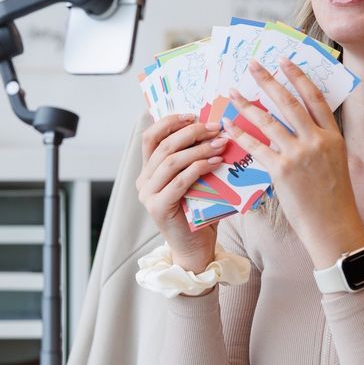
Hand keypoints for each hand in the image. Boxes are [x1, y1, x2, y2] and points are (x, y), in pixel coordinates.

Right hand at [135, 113, 226, 270]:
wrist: (196, 249)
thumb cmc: (198, 213)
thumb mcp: (194, 180)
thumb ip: (194, 160)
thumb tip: (215, 131)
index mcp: (148, 171)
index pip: (151, 137)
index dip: (169, 122)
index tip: (193, 115)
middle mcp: (143, 181)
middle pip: (163, 146)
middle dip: (191, 132)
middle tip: (215, 127)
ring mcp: (148, 195)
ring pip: (171, 161)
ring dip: (199, 149)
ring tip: (220, 143)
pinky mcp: (159, 208)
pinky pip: (179, 181)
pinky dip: (199, 168)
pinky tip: (216, 163)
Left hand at [226, 59, 363, 267]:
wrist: (333, 226)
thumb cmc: (333, 197)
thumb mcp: (334, 162)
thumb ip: (319, 141)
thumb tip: (297, 124)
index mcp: (332, 136)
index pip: (314, 98)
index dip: (298, 77)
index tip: (285, 62)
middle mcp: (317, 140)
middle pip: (289, 102)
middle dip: (269, 81)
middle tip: (253, 65)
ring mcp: (299, 155)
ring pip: (268, 121)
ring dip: (247, 105)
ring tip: (232, 93)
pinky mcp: (282, 170)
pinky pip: (257, 147)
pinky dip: (241, 135)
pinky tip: (228, 126)